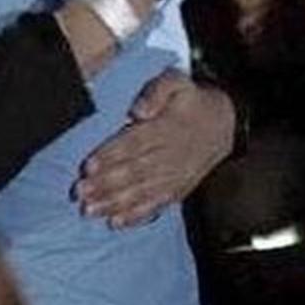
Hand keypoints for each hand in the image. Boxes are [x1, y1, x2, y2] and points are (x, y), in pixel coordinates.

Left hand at [76, 74, 232, 228]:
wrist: (224, 124)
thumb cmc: (193, 101)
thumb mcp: (178, 82)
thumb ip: (157, 90)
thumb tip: (137, 110)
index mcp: (164, 129)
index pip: (133, 143)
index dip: (109, 155)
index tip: (88, 166)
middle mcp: (167, 156)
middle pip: (132, 172)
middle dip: (104, 184)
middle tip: (79, 192)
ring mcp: (172, 176)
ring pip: (140, 192)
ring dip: (113, 203)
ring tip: (89, 210)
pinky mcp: (176, 190)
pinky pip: (154, 205)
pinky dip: (135, 216)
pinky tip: (116, 223)